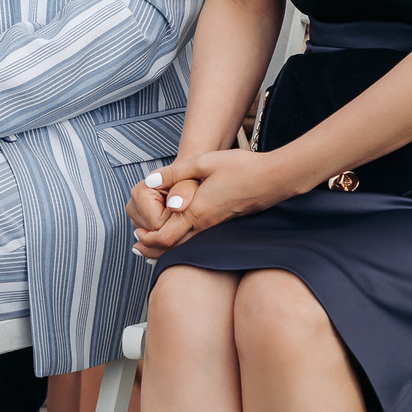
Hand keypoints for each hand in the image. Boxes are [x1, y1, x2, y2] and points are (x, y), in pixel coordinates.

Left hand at [129, 149, 300, 257]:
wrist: (274, 179)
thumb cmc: (240, 168)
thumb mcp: (203, 163)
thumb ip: (174, 173)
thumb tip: (149, 182)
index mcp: (196, 212)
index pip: (164, 238)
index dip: (147, 239)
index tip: (136, 234)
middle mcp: (204, 225)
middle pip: (172, 248)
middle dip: (151, 248)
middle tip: (137, 244)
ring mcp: (216, 227)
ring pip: (185, 245)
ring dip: (165, 246)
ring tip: (150, 242)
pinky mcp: (224, 224)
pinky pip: (197, 239)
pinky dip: (181, 240)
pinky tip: (178, 230)